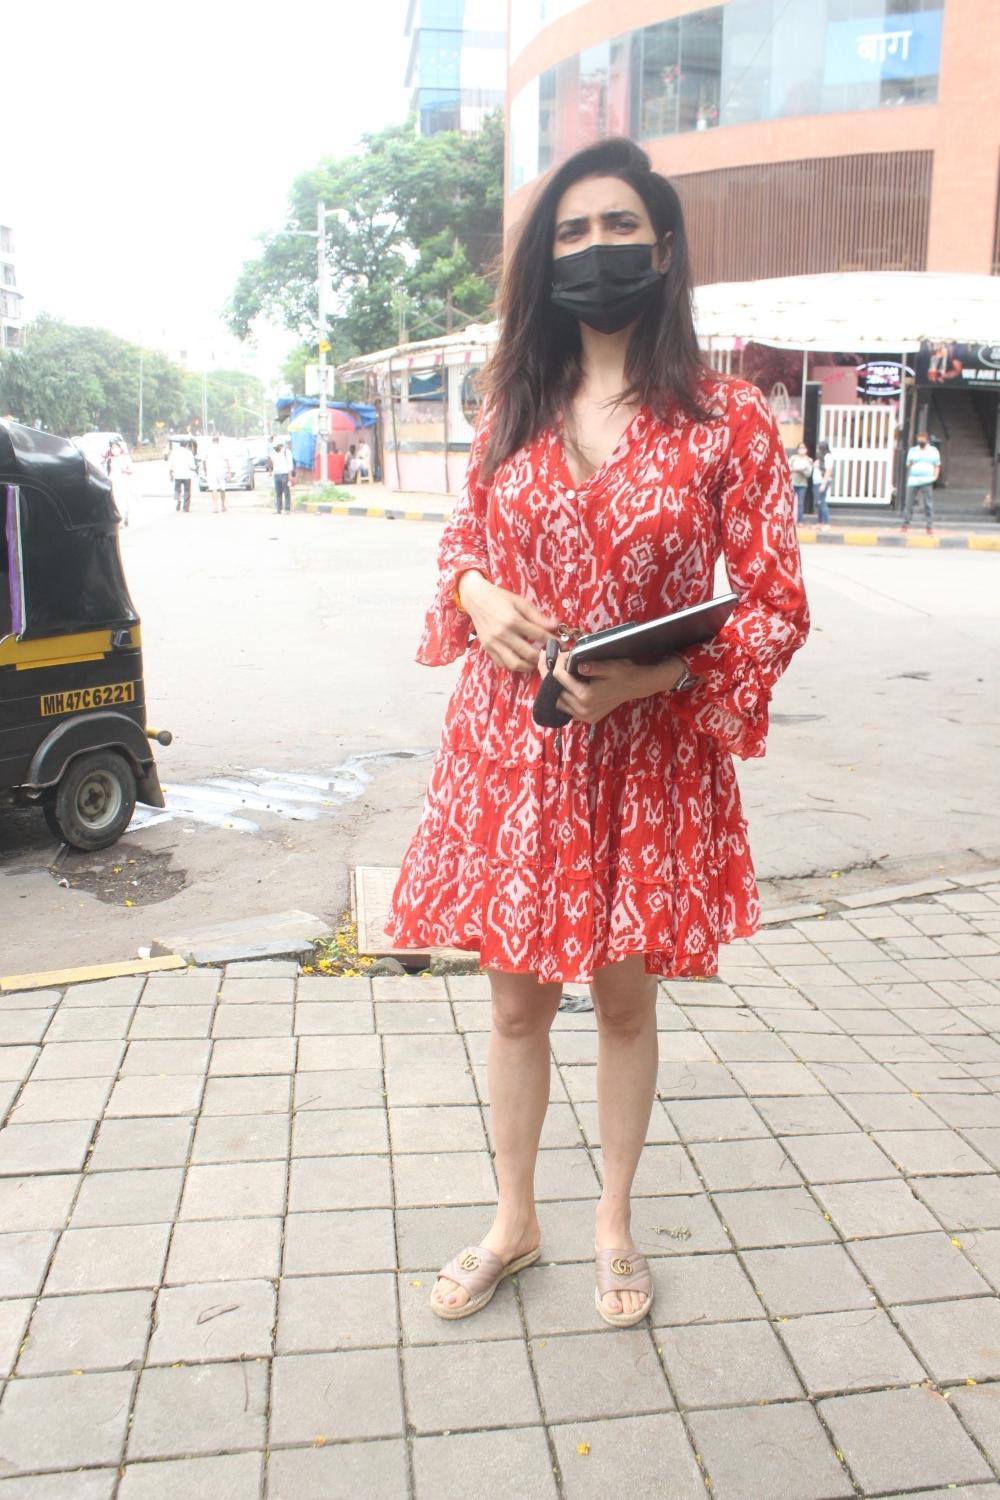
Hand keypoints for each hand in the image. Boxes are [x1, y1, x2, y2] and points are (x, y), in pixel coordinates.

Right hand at [459, 572, 559, 671]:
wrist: (476, 598)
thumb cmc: (500, 598)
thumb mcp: (521, 603)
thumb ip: (538, 616)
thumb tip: (556, 625)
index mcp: (513, 620)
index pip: (539, 635)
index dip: (552, 640)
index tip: (561, 643)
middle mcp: (502, 634)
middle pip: (529, 653)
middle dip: (543, 656)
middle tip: (551, 655)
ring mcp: (493, 643)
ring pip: (515, 664)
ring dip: (529, 666)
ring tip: (537, 661)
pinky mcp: (487, 648)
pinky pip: (503, 664)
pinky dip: (514, 665)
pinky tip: (522, 660)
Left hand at [540, 652, 688, 724]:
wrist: (636, 685)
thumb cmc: (624, 672)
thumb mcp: (611, 666)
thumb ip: (594, 667)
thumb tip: (578, 666)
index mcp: (587, 696)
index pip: (560, 678)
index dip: (556, 662)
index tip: (557, 652)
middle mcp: (583, 709)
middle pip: (555, 691)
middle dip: (549, 674)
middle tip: (546, 659)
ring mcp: (585, 716)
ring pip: (558, 702)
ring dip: (554, 688)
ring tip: (552, 671)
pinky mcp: (587, 718)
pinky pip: (567, 710)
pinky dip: (562, 698)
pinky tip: (561, 686)